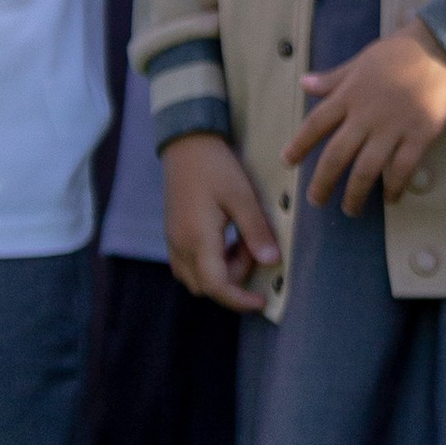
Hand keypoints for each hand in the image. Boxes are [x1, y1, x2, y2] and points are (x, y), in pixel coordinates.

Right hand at [161, 130, 280, 311]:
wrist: (185, 143)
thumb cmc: (215, 166)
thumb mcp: (242, 196)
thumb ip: (256, 231)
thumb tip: (272, 262)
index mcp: (197, 239)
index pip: (216, 286)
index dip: (239, 300)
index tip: (262, 301)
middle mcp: (180, 246)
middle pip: (207, 286)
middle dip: (235, 279)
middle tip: (254, 247)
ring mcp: (173, 241)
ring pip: (197, 277)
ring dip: (223, 271)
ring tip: (243, 240)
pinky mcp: (173, 234)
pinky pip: (190, 264)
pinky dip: (212, 262)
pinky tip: (229, 238)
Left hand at [284, 18, 445, 213]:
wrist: (443, 46)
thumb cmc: (399, 51)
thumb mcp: (361, 60)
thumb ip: (333, 78)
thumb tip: (303, 84)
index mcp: (349, 95)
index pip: (315, 124)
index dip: (299, 145)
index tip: (287, 162)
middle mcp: (366, 115)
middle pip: (336, 156)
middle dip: (323, 183)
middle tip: (317, 200)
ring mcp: (393, 128)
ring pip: (366, 169)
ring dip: (355, 194)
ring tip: (350, 209)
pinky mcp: (420, 135)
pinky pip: (403, 169)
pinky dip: (394, 187)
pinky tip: (390, 198)